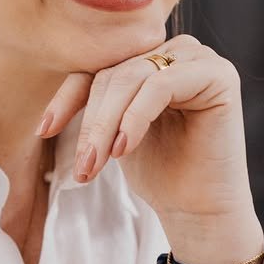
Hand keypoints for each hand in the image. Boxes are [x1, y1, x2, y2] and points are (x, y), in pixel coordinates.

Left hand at [36, 33, 256, 234]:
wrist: (198, 211)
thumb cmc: (160, 173)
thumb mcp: (115, 130)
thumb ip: (100, 100)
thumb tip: (53, 93)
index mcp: (155, 59)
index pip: (102, 66)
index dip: (69, 97)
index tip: (44, 130)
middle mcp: (179, 52)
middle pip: (116, 72)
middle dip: (92, 121)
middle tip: (83, 165)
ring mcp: (201, 60)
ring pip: (133, 77)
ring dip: (107, 123)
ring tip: (97, 163)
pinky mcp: (219, 75)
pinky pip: (160, 85)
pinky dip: (135, 117)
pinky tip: (123, 148)